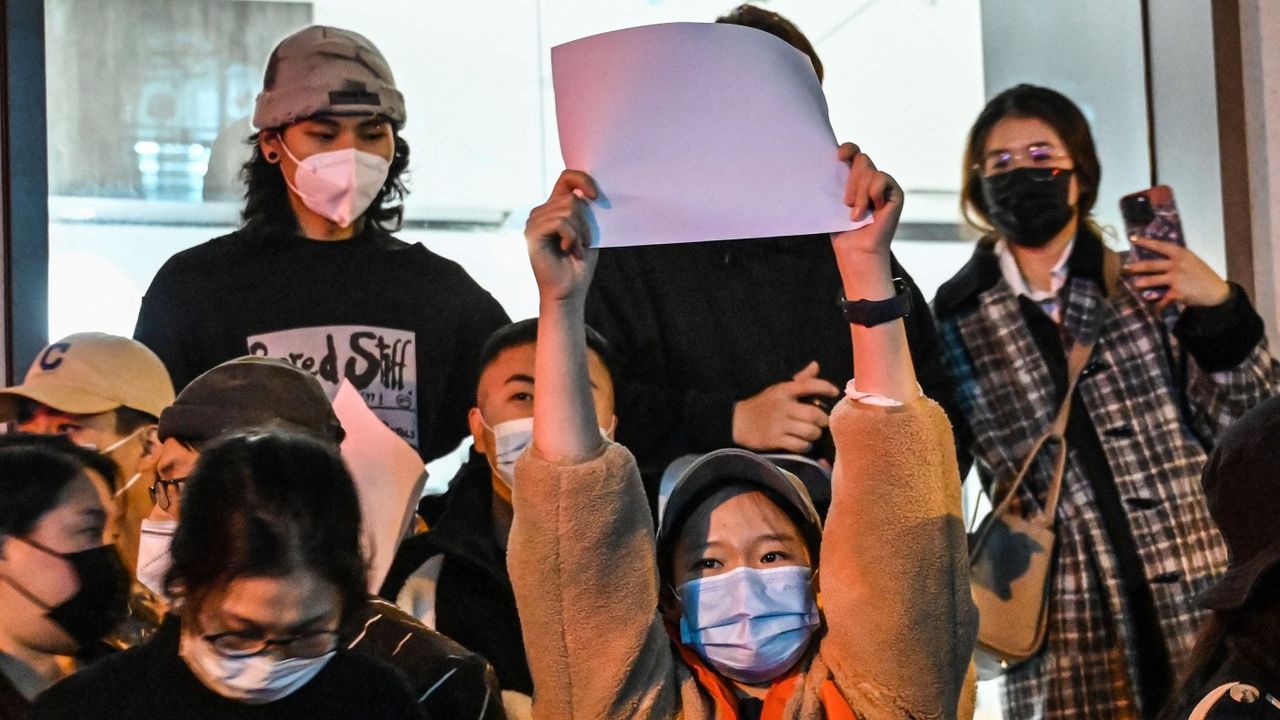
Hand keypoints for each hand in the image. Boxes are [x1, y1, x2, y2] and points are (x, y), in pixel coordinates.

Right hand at [525, 170, 599, 303]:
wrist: (569, 292)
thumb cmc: (579, 265)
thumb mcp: (588, 232)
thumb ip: (586, 210)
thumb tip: (590, 191)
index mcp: (554, 209)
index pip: (566, 178)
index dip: (582, 179)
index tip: (596, 196)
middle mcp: (540, 212)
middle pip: (570, 197)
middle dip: (585, 222)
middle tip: (584, 243)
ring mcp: (534, 222)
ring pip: (567, 209)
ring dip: (579, 232)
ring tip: (576, 249)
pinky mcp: (532, 234)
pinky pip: (560, 222)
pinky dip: (572, 237)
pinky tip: (568, 250)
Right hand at [732, 361, 839, 452]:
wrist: (738, 422)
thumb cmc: (764, 405)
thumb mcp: (779, 389)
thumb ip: (800, 379)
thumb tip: (816, 365)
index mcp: (784, 390)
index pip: (809, 385)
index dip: (825, 387)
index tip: (835, 392)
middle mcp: (782, 406)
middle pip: (814, 414)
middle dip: (823, 420)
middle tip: (822, 422)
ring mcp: (778, 424)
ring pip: (809, 431)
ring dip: (815, 434)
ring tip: (812, 433)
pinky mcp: (775, 440)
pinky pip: (799, 445)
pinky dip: (805, 445)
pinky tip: (803, 443)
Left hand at [830, 143, 904, 258]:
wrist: (856, 249)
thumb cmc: (842, 228)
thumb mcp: (834, 199)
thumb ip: (836, 178)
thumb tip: (831, 159)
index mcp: (854, 177)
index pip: (853, 151)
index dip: (848, 149)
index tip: (838, 157)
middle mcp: (870, 178)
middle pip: (861, 159)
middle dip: (851, 180)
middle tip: (846, 203)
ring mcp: (883, 185)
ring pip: (869, 170)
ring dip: (859, 193)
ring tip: (855, 213)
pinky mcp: (895, 193)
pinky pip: (881, 178)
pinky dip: (873, 193)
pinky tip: (873, 209)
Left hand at [1123, 236, 1231, 312]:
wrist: (1216, 291)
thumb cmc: (1202, 275)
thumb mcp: (1191, 261)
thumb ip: (1176, 259)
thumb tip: (1158, 257)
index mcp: (1181, 254)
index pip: (1160, 245)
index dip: (1145, 242)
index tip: (1132, 238)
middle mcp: (1177, 264)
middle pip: (1151, 264)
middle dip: (1136, 267)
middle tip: (1125, 268)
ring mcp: (1176, 278)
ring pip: (1152, 280)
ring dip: (1142, 283)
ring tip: (1134, 285)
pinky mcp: (1177, 292)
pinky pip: (1162, 299)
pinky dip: (1157, 304)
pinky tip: (1153, 308)